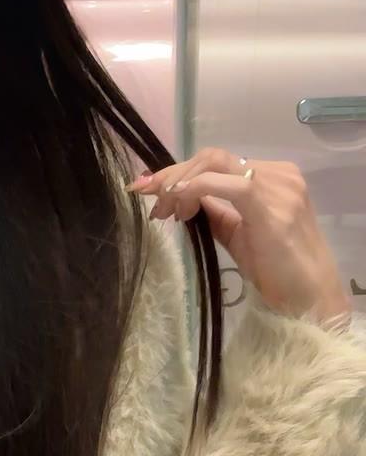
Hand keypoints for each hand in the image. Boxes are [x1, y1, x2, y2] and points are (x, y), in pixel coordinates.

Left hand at [125, 147, 350, 323]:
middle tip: (146, 197)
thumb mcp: (238, 233)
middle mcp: (277, 173)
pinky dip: (193, 190)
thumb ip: (215, 210)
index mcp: (271, 176)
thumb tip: (183, 198)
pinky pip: (221, 183)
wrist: (308, 297)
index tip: (148, 189)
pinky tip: (179, 208)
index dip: (178, 172)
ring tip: (163, 211)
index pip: (216, 163)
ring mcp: (276, 184)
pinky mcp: (269, 202)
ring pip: (212, 164)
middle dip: (170, 175)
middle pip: (210, 158)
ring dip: (177, 184)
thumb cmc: (276, 270)